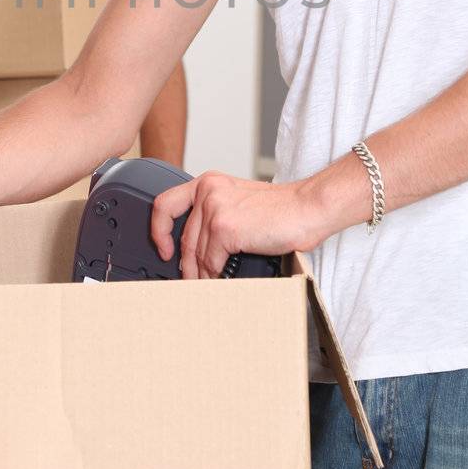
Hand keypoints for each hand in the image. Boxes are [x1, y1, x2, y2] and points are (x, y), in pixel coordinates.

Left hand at [150, 172, 314, 278]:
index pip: (165, 204)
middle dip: (185, 264)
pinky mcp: (225, 228)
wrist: (308, 208)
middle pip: (183, 237)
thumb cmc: (282, 209)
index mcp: (208, 183)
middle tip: (189, 279)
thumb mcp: (238, 201)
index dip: (159, 230)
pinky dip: (213, 276)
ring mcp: (214, 209)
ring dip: (200, 274)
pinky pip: (210, 261)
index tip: (164, 248)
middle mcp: (207, 192)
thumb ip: (215, 214)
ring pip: (196, 253)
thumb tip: (199, 246)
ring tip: (206, 285)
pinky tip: (219, 280)